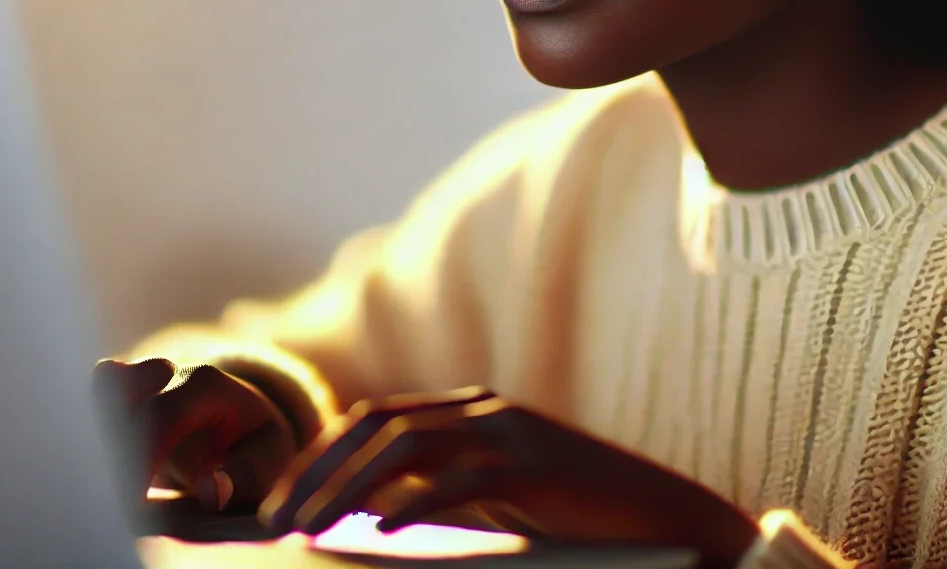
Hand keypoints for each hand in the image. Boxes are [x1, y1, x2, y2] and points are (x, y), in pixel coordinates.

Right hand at [92, 358, 298, 513]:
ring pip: (96, 393)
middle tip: (113, 502)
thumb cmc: (254, 446)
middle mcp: (164, 373)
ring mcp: (135, 379)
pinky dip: (88, 440)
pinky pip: (87, 407)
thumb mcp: (268, 461)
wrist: (243, 421)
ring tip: (103, 486)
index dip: (141, 461)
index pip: (162, 416)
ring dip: (95, 438)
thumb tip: (211, 492)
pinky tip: (95, 479)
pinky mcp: (114, 396)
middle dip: (110, 454)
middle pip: (115, 397)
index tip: (129, 510)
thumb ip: (243, 477)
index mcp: (206, 385)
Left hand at [257, 387, 759, 568]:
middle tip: (274, 520)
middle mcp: (485, 409)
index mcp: (473, 411)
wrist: (672, 521)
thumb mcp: (499, 503)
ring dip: (345, 490)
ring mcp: (511, 432)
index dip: (320, 457)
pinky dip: (411, 506)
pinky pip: (458, 480)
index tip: (279, 502)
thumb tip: (367, 524)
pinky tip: (375, 536)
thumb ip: (442, 499)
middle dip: (315, 471)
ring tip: (306, 531)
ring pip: (404, 449)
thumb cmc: (581, 522)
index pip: (374, 421)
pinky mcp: (535, 465)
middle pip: (376, 427)